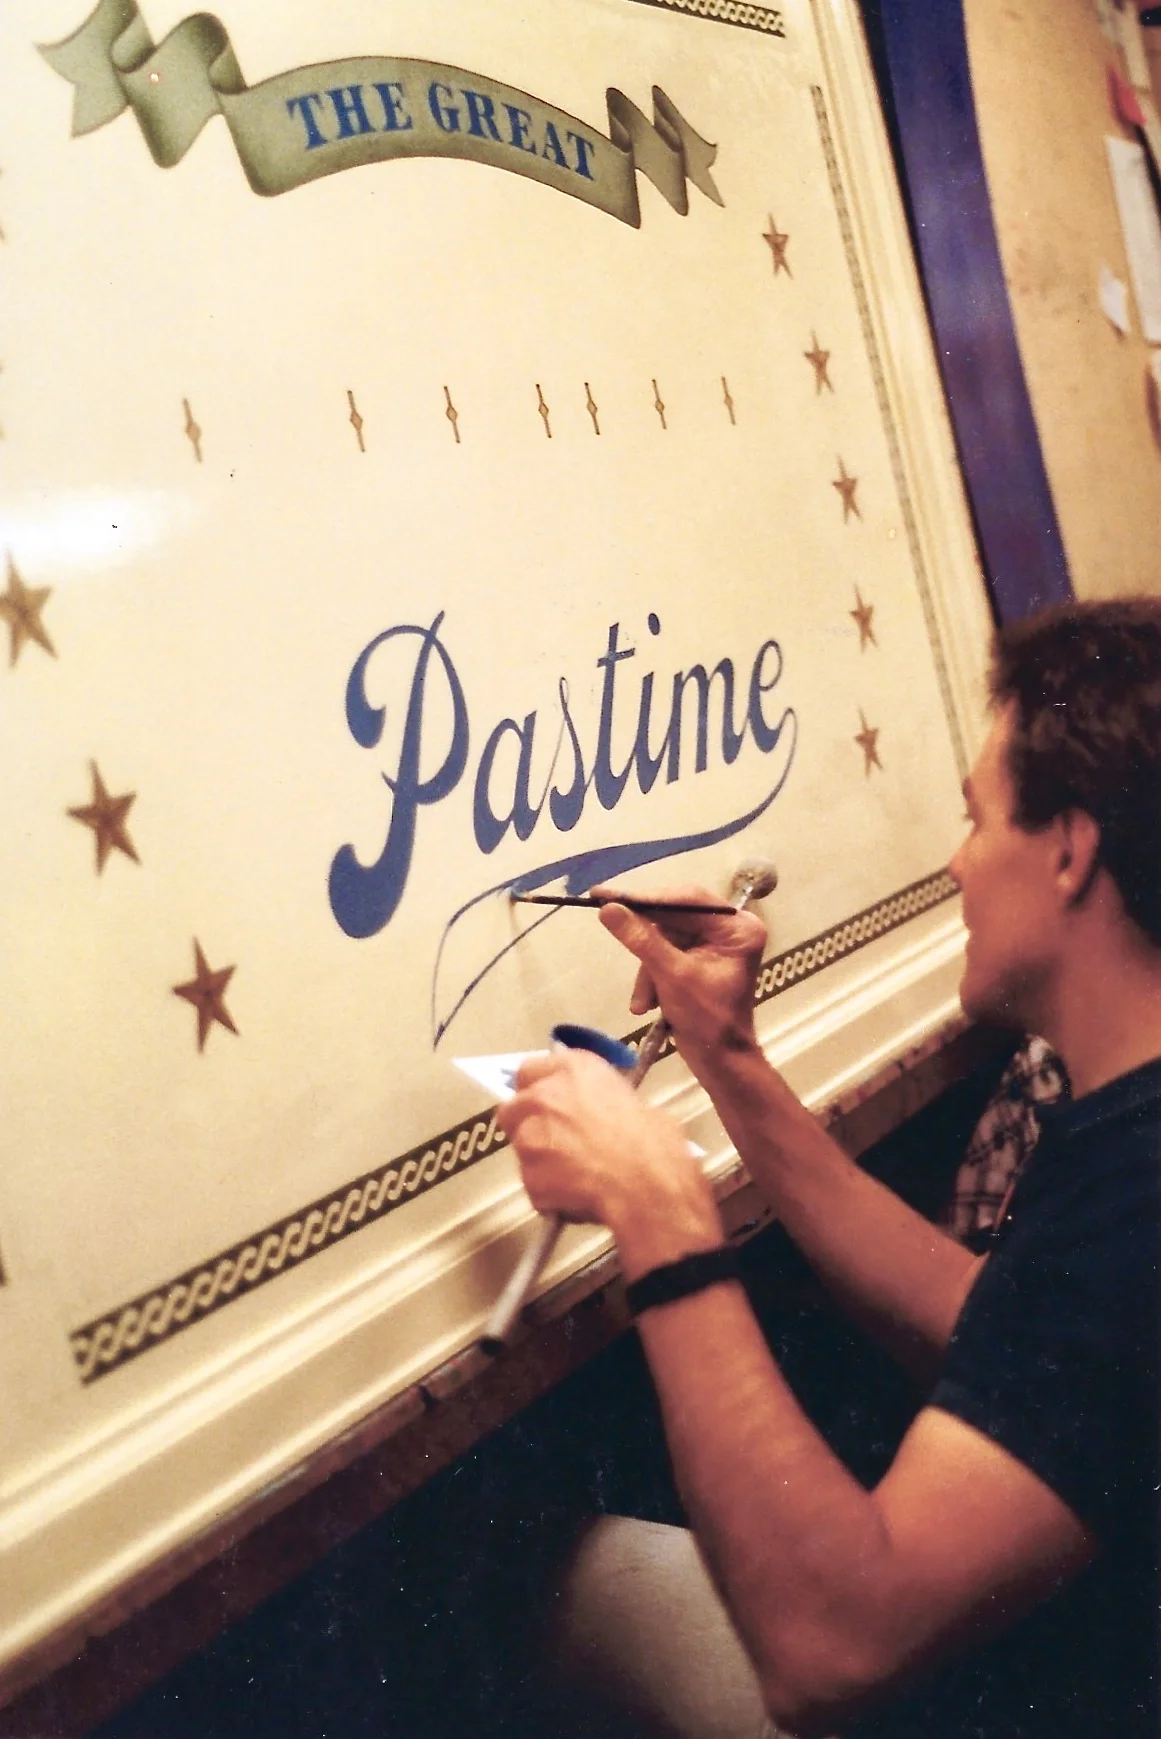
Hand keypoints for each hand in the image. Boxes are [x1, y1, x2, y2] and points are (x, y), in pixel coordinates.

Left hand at [495, 1049, 719, 1271]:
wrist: (648, 1182)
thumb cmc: (653, 1140)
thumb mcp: (630, 1099)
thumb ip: (594, 1097)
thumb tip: (591, 1111)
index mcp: (572, 1069)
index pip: (529, 1070)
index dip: (537, 1089)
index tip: (547, 1103)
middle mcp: (543, 1095)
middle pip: (513, 1109)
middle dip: (528, 1125)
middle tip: (555, 1142)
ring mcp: (531, 1136)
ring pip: (522, 1150)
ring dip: (540, 1161)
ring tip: (574, 1175)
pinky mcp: (529, 1175)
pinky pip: (535, 1186)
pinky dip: (549, 1194)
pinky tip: (577, 1196)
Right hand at [590, 882, 766, 1076]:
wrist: (720, 1064)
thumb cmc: (707, 1021)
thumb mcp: (672, 976)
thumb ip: (641, 939)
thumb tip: (608, 909)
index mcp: (737, 927)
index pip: (686, 899)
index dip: (644, 898)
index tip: (605, 895)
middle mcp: (729, 929)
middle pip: (673, 916)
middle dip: (645, 941)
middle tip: (606, 920)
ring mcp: (714, 945)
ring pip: (663, 938)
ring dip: (647, 969)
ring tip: (642, 1001)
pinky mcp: (698, 960)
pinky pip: (665, 954)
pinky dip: (652, 976)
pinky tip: (647, 1003)